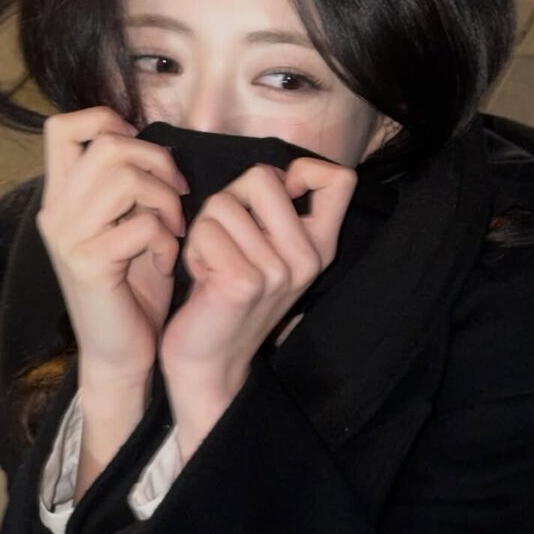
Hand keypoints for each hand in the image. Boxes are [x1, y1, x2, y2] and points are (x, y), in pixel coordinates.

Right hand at [36, 106, 189, 387]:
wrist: (122, 354)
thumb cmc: (134, 287)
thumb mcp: (129, 224)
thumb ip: (130, 185)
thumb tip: (155, 146)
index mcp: (63, 197)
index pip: (61, 128)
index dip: (105, 119)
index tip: (140, 145)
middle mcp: (56, 212)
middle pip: (106, 146)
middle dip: (157, 161)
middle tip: (178, 194)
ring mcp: (68, 238)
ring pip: (126, 179)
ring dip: (166, 200)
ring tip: (174, 230)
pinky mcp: (88, 264)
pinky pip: (142, 225)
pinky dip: (167, 240)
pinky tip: (168, 263)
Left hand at [159, 158, 356, 460]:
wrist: (211, 363)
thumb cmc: (230, 294)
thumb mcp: (270, 251)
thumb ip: (280, 210)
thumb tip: (280, 172)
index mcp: (319, 246)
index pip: (340, 179)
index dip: (302, 170)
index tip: (278, 196)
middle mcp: (307, 258)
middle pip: (264, 176)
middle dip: (230, 197)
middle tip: (226, 236)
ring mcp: (278, 271)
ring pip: (224, 203)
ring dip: (205, 229)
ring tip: (213, 262)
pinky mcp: (243, 282)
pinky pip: (206, 230)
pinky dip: (193, 249)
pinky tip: (202, 278)